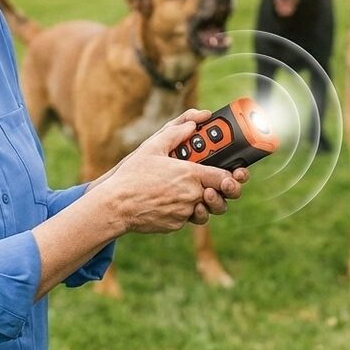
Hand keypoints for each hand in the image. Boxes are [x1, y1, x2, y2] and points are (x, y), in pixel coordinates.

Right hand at [99, 109, 247, 234]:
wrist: (116, 206)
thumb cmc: (132, 176)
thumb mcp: (152, 147)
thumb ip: (175, 133)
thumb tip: (192, 125)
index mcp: (190, 175)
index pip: (226, 177)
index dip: (233, 176)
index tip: (234, 172)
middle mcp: (192, 195)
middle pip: (222, 197)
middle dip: (224, 191)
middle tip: (218, 184)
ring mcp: (184, 212)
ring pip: (206, 210)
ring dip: (205, 202)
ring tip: (194, 194)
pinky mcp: (175, 225)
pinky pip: (188, 218)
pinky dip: (184, 210)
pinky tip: (171, 201)